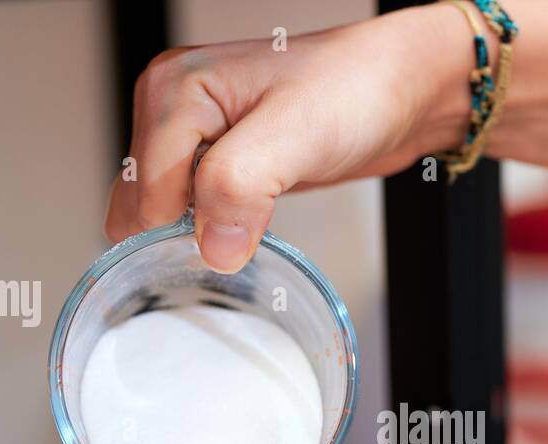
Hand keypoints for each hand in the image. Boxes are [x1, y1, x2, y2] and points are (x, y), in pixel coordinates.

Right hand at [105, 7, 472, 271]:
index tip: (228, 251)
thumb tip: (211, 249)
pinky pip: (192, 213)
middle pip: (142, 207)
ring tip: (243, 240)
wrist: (405, 89)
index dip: (182, 234)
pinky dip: (209, 235)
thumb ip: (239, 186)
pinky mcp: (223, 161)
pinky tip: (242, 237)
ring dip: (192, 242)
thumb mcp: (296, 134)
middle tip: (234, 251)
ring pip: (163, 215)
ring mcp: (197, 137)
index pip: (145, 193)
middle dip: (176, 243)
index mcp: (174, 92)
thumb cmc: (358, 89)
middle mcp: (175, 111)